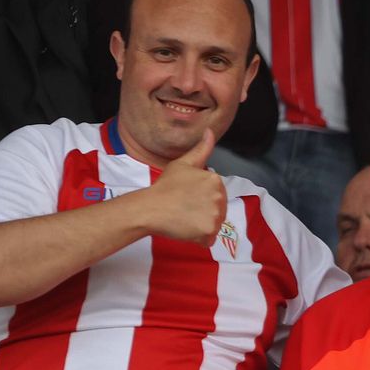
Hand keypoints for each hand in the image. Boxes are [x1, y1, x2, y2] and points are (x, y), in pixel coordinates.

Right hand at [147, 130, 226, 246]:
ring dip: (201, 225)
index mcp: (215, 180)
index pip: (216, 194)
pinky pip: (208, 238)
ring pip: (214, 224)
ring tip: (184, 219)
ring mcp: (216, 214)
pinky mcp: (209, 230)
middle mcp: (219, 196)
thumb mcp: (183, 164)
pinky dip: (199, 238)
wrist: (150, 208)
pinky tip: (185, 230)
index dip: (201, 198)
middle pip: (218, 210)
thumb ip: (201, 149)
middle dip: (203, 212)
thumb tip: (211, 131)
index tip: (187, 197)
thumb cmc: (164, 187)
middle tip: (184, 209)